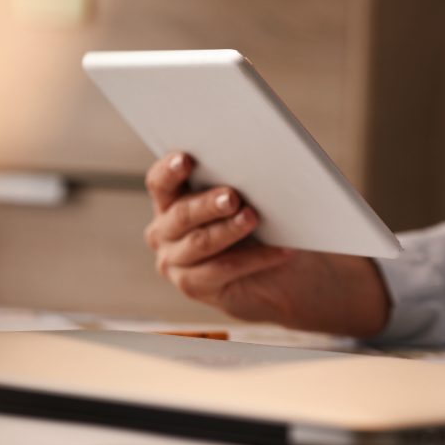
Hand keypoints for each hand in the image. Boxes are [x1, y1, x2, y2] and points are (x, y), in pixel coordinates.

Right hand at [143, 152, 389, 336]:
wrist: (284, 273)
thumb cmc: (264, 226)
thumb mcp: (251, 200)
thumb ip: (242, 185)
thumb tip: (256, 168)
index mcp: (171, 199)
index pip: (161, 182)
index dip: (169, 170)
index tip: (186, 160)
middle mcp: (164, 230)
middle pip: (182, 213)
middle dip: (208, 203)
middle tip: (232, 197)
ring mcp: (174, 260)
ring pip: (200, 242)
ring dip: (229, 230)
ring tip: (253, 218)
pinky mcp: (193, 285)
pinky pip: (222, 268)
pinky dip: (254, 258)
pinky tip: (279, 250)